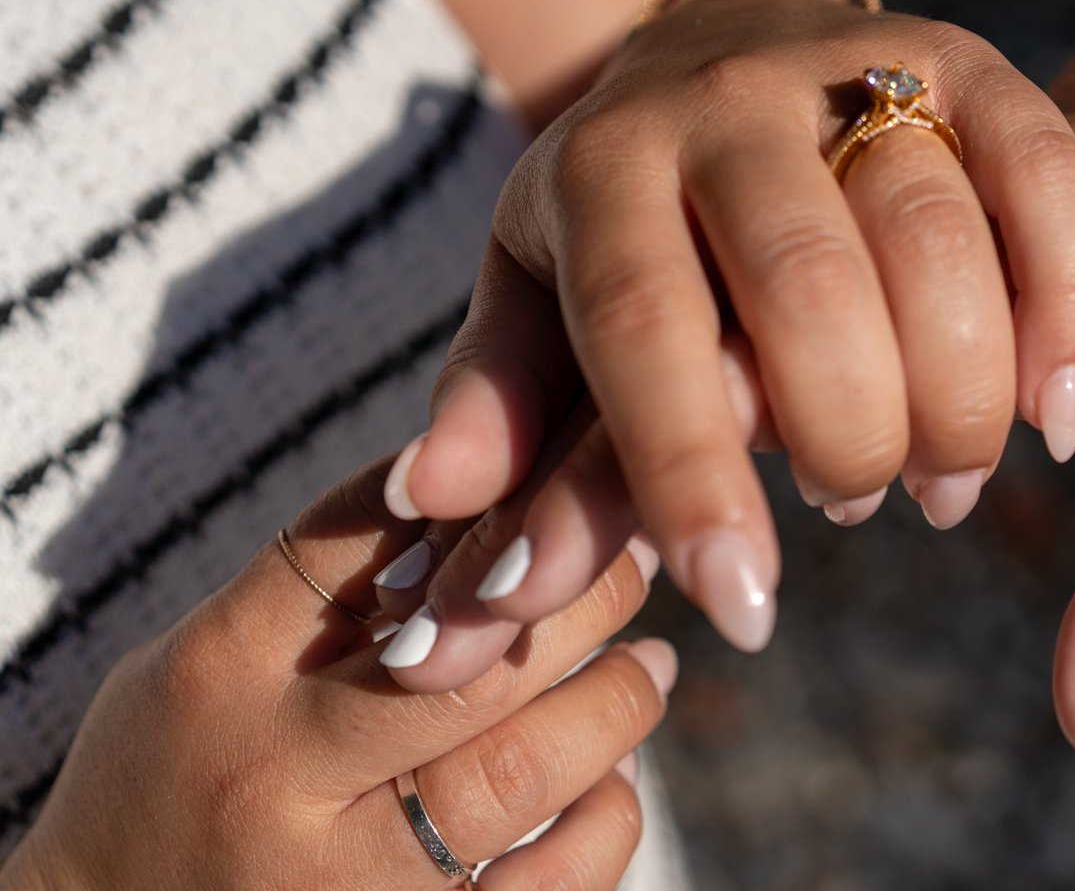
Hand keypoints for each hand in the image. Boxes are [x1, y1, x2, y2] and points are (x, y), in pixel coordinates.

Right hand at [0, 456, 673, 890]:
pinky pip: (546, 890)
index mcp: (218, 675)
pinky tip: (612, 783)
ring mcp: (341, 883)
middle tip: (633, 563)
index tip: (547, 481)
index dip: (476, 501)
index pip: (364, 545)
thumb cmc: (170, 779)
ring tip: (647, 667)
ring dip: (613, 704)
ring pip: (519, 772)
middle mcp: (276, 778)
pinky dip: (604, 823)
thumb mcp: (205, 662)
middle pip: (467, 660)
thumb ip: (320, 587)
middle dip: (580, 597)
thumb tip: (482, 497)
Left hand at [380, 0, 1074, 666]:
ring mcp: (855, 66)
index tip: (746, 606)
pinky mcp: (967, 59)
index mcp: (602, 164)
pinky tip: (1059, 404)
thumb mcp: (537, 302)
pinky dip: (1064, 299)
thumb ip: (502, 411)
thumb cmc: (622, 220)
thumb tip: (436, 517)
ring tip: (940, 482)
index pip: (644, 327)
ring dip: (959, 392)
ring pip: (934, 233)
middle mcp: (724, 100)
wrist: (721, 56)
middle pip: (806, 281)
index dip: (693, 476)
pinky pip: (1041, 171)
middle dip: (848, 432)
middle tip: (854, 510)